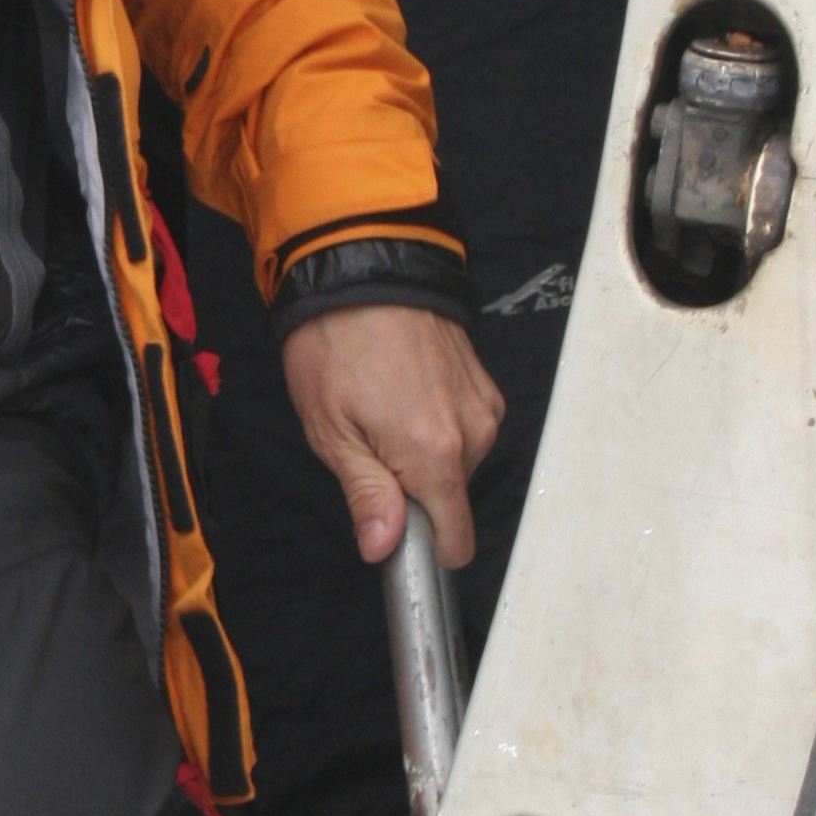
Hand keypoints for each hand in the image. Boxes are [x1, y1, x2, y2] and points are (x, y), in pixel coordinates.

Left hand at [280, 302, 503, 570]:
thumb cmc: (336, 344)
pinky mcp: (485, 383)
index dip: (423, 547)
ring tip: (380, 408)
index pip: (456, 539)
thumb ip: (366, 494)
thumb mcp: (330, 430)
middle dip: (412, 487)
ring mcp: (484, 406)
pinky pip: (465, 428)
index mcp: (435, 455)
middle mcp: (473, 434)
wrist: (364, 267)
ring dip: (424, 453)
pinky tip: (403, 391)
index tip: (392, 532)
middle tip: (366, 443)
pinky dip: (437, 423)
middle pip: (450, 497)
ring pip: (457, 462)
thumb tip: (384, 548)